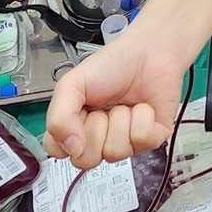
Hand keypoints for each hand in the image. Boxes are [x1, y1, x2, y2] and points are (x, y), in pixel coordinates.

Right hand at [42, 28, 193, 168]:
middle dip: (95, 129)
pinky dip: (142, 117)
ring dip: (120, 120)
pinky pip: (142, 139)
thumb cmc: (111, 66)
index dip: (67, 137)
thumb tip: (71, 149)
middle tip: (102, 109)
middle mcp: (100, 140)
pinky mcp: (152, 139)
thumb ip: (59, 117)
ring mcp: (126, 143)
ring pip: (116, 152)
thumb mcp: (72, 84)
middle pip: (87, 160)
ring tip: (123, 104)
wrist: (147, 51)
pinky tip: (142, 106)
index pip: (59, 153)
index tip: (77, 114)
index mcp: (76, 128)